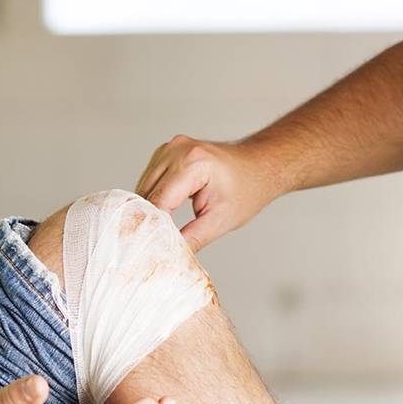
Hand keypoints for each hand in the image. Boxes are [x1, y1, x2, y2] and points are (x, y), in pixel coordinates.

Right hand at [135, 136, 279, 251]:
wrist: (257, 167)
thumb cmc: (246, 190)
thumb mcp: (221, 221)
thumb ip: (193, 239)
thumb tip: (170, 255)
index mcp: (192, 164)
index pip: (158, 201)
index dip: (153, 227)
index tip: (152, 248)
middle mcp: (177, 149)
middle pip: (147, 193)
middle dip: (151, 220)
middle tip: (157, 245)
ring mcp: (170, 148)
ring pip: (144, 187)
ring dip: (150, 210)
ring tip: (163, 230)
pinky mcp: (167, 152)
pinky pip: (150, 180)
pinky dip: (154, 198)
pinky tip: (165, 213)